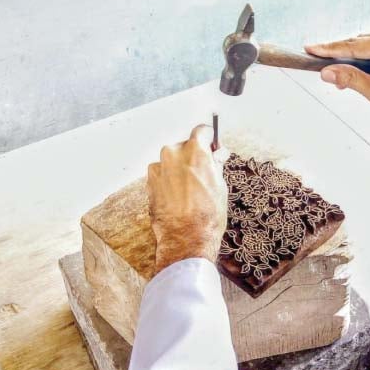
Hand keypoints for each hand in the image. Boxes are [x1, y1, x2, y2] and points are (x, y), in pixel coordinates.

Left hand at [147, 125, 227, 272]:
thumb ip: (215, 165)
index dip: (209, 139)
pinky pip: (162, 174)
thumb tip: (217, 155)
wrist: (186, 238)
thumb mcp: (220, 185)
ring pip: (172, 161)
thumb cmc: (208, 213)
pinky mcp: (149, 182)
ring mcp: (159, 167)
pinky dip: (169, 180)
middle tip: (203, 173)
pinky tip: (178, 197)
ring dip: (179, 169)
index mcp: (195, 150)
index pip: (202, 131)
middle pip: (186, 146)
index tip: (212, 146)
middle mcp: (174, 153)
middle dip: (193, 156)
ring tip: (190, 190)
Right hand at [306, 31, 369, 138]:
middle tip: (322, 69)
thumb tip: (328, 72)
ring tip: (339, 76)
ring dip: (356, 60)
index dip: (332, 49)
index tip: (311, 49)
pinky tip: (360, 73)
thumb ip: (353, 80)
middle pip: (365, 43)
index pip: (358, 45)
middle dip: (343, 56)